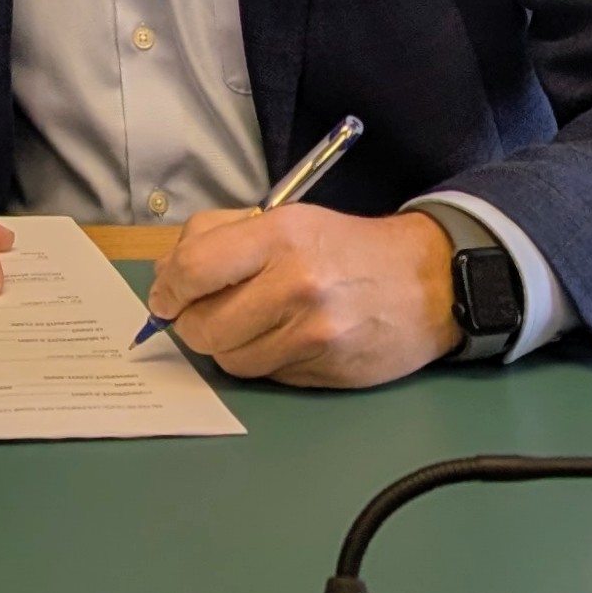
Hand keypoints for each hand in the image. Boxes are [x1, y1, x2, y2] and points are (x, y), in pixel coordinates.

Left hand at [147, 205, 460, 387]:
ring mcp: (312, 335)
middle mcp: (294, 287)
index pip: (193, 269)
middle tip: (203, 312)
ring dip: (226, 346)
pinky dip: (260, 360)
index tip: (165, 296)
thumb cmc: (345, 246)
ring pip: (230, 360)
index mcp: (278, 237)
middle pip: (203, 326)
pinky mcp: (325, 371)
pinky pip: (265, 376)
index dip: (167, 288)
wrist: (426, 281)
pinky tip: (281, 338)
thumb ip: (219, 236)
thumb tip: (166, 274)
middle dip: (192, 323)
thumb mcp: (286, 217)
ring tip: (248, 322)